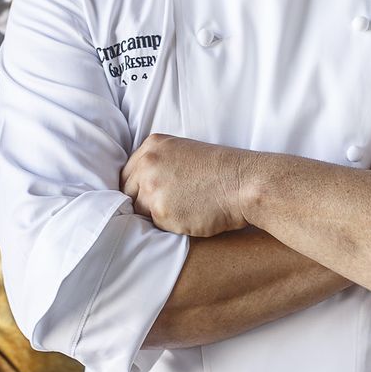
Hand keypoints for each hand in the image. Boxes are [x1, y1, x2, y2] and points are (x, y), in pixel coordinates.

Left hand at [121, 133, 249, 236]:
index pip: (127, 173)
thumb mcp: (183, 152)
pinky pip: (156, 225)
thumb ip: (158, 163)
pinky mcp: (161, 211)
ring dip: (156, 215)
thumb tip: (140, 186)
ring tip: (184, 209)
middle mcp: (147, 163)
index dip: (137, 188)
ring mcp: (152, 187)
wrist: (244, 183)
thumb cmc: (221, 170)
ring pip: (140, 211)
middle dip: (142, 202)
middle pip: (128, 192)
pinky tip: (190, 217)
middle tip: (168, 206)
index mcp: (152, 145)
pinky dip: (170, 225)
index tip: (148, 196)